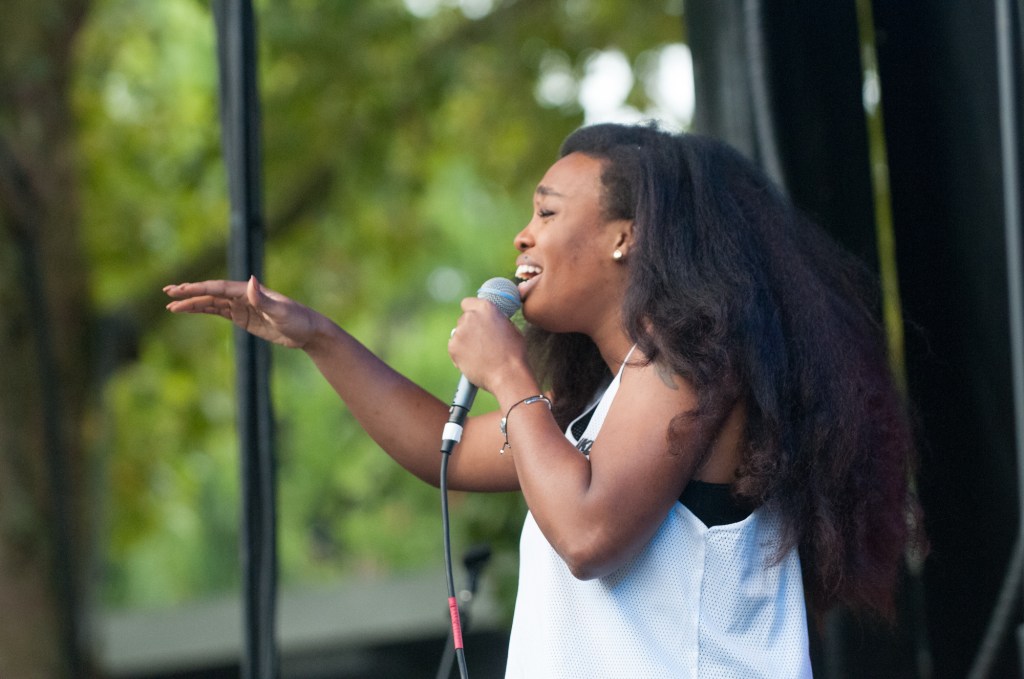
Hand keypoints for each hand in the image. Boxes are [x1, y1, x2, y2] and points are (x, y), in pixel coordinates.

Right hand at [164, 276, 318, 348]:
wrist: (308, 331)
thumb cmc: (298, 320)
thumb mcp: (282, 312)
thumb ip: (263, 299)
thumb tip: (249, 281)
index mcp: (249, 291)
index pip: (218, 288)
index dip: (198, 288)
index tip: (181, 290)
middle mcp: (243, 295)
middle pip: (210, 292)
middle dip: (189, 292)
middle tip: (168, 291)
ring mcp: (241, 306)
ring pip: (211, 302)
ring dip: (192, 303)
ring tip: (171, 306)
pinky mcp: (243, 317)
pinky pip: (218, 312)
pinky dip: (203, 310)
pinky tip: (189, 311)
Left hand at [448, 297, 529, 393]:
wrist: (507, 375)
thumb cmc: (514, 353)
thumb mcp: (510, 328)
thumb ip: (495, 320)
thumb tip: (489, 320)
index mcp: (486, 308)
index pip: (468, 303)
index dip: (471, 312)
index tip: (474, 320)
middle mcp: (470, 316)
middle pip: (463, 320)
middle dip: (470, 329)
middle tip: (481, 343)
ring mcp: (459, 332)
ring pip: (458, 335)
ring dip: (465, 342)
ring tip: (480, 355)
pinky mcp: (453, 347)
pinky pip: (454, 348)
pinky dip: (461, 354)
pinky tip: (474, 361)